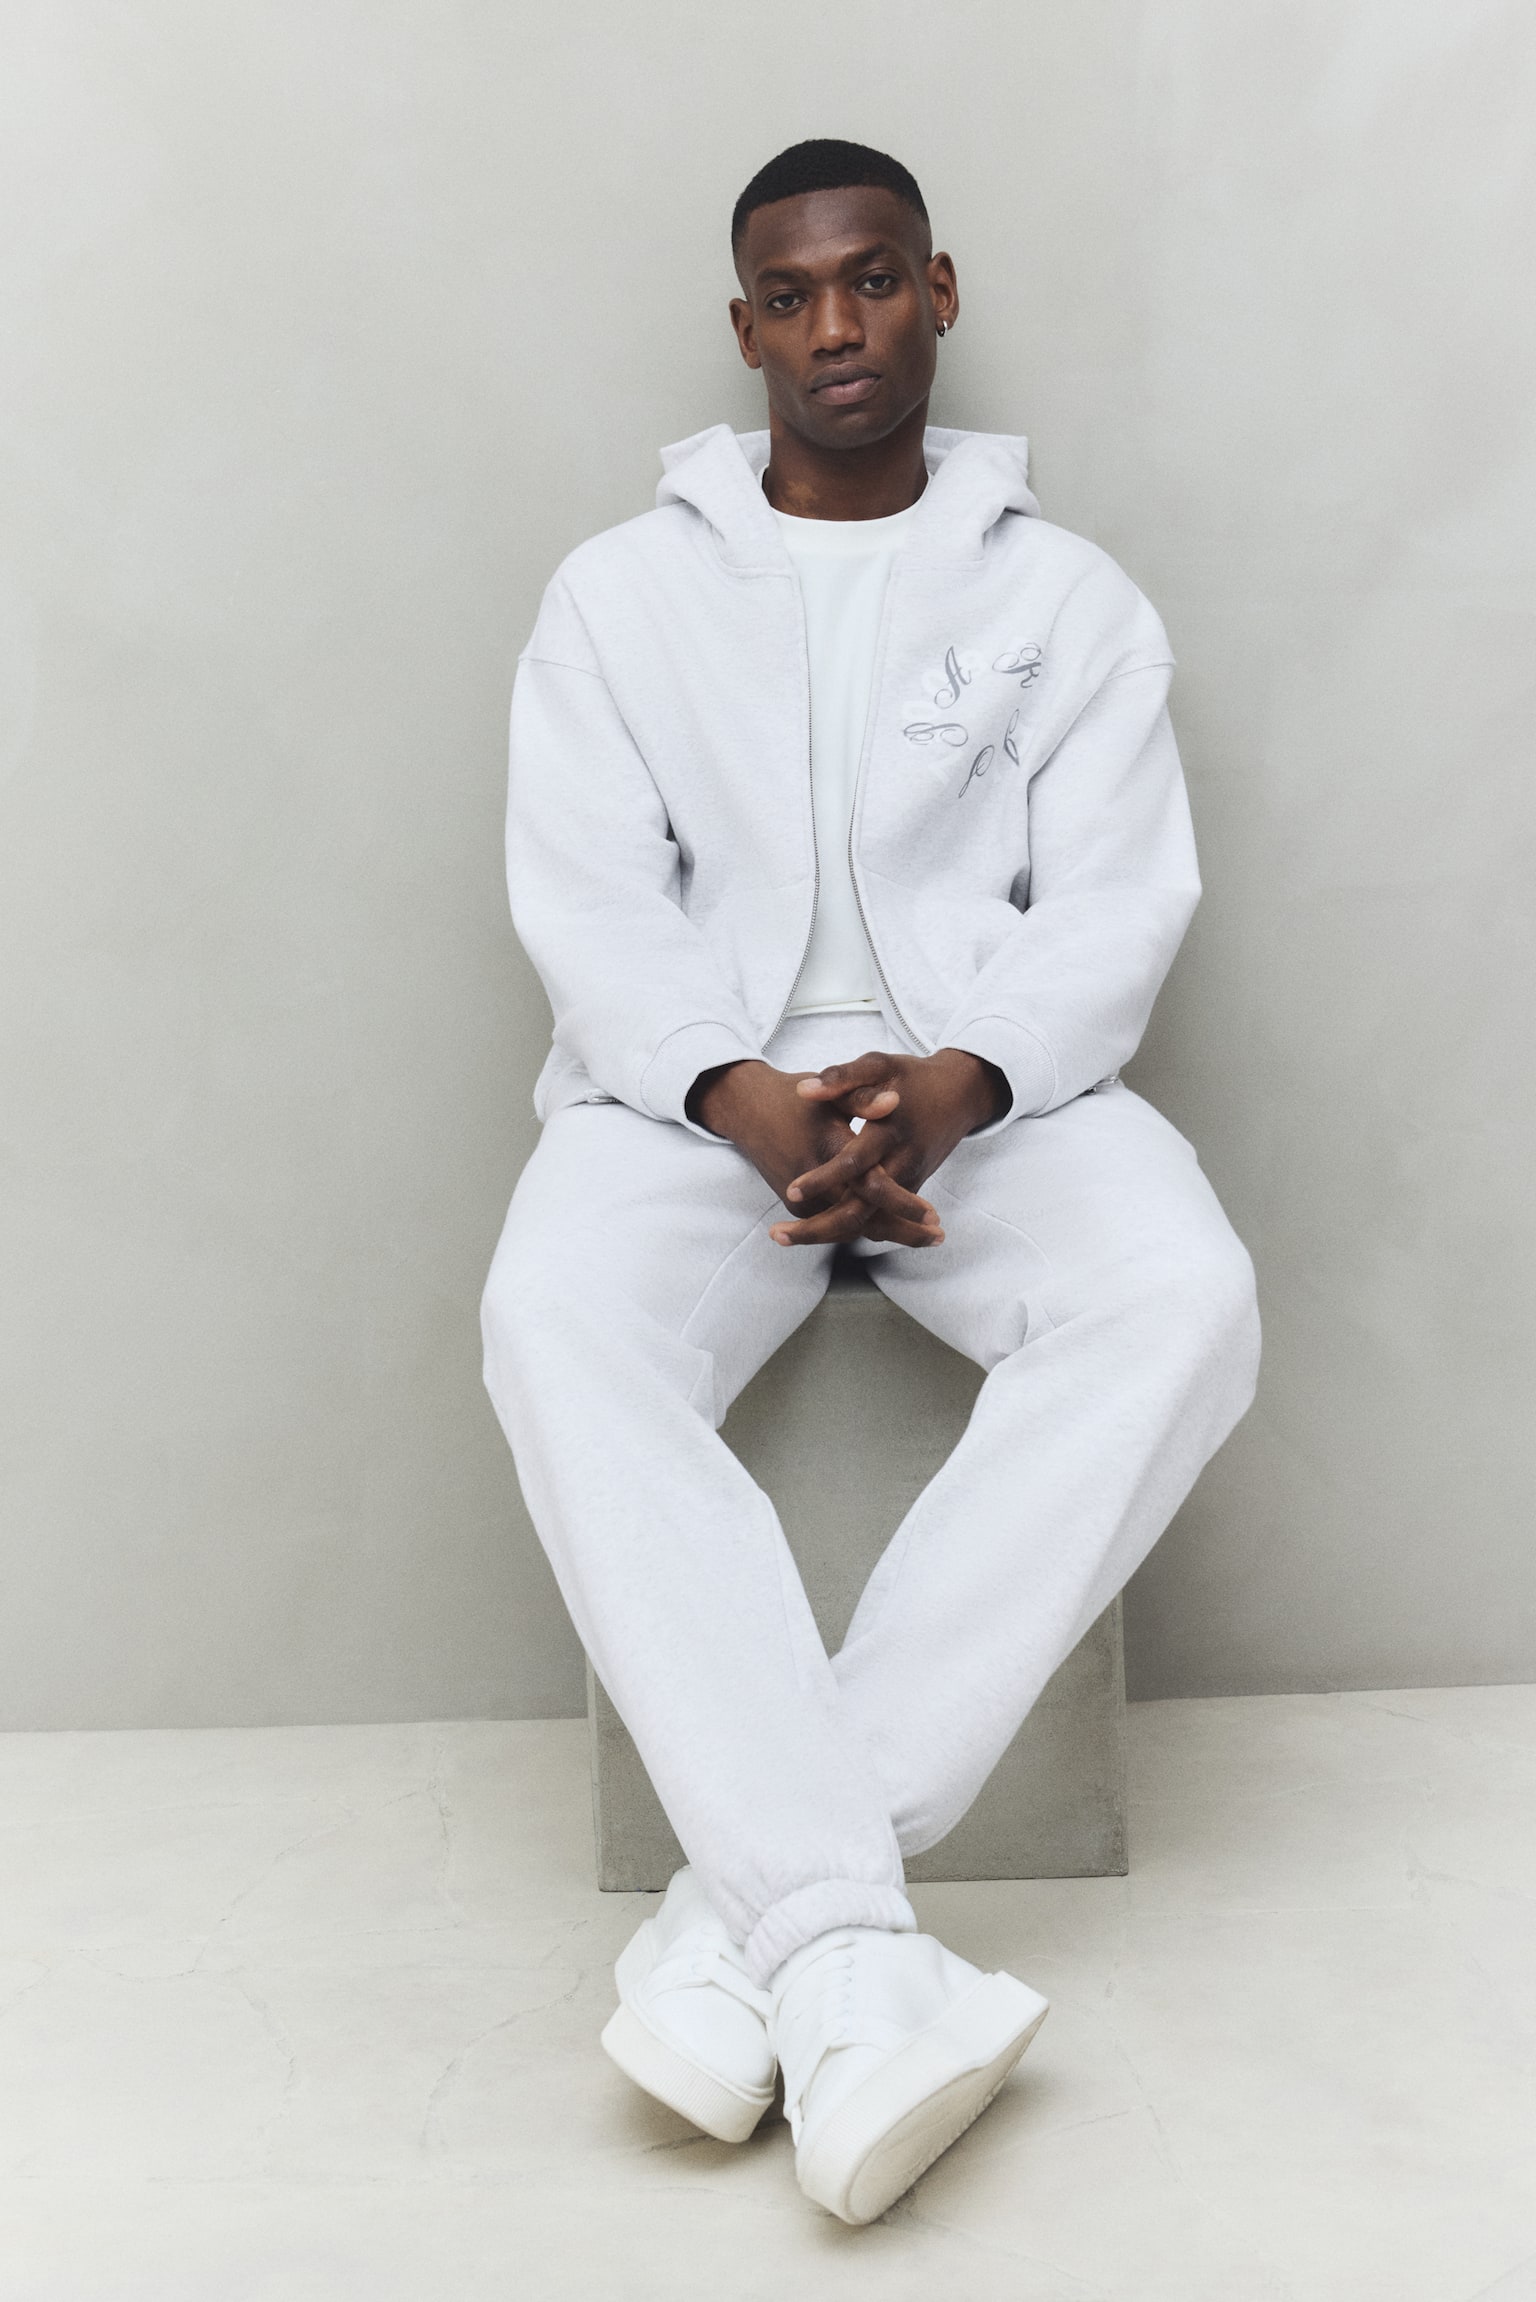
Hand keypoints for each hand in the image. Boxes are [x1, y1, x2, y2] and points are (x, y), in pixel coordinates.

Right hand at [687, 1059, 944, 1247]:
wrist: (748, 1109)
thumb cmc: (794, 1098)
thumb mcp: (828, 1090)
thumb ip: (861, 1097)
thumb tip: (894, 1102)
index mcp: (827, 1148)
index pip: (870, 1186)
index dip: (902, 1202)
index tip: (933, 1214)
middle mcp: (814, 1181)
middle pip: (864, 1219)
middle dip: (902, 1231)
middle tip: (938, 1237)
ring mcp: (803, 1198)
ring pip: (851, 1227)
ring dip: (888, 1234)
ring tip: (926, 1237)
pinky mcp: (798, 1204)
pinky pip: (837, 1223)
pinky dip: (866, 1228)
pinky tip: (895, 1228)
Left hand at [770, 1047, 1008, 1247]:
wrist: (959, 1094)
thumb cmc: (913, 1078)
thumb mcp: (879, 1065)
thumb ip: (842, 1077)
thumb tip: (804, 1090)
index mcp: (888, 1132)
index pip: (854, 1164)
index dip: (823, 1179)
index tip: (792, 1192)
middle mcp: (900, 1163)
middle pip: (860, 1211)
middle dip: (819, 1228)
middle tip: (776, 1234)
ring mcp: (908, 1181)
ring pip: (868, 1222)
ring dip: (829, 1234)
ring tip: (783, 1237)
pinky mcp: (910, 1188)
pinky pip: (878, 1218)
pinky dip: (847, 1228)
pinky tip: (811, 1232)